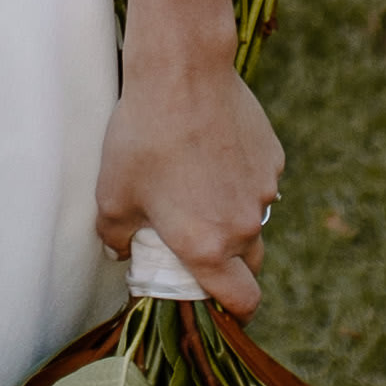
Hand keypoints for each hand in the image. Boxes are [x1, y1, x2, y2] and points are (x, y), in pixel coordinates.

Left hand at [92, 50, 282, 315]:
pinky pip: (259, 183)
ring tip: (197, 186)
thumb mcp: (112, 196)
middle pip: (251, 263)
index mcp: (208, 247)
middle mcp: (244, 225)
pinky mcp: (273, 158)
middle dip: (230, 263)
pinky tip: (211, 153)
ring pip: (254, 220)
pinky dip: (240, 180)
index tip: (219, 303)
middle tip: (197, 241)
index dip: (235, 310)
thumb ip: (115, 237)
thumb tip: (120, 251)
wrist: (183, 75)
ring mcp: (264, 190)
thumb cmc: (142, 138)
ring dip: (233, 217)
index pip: (243, 300)